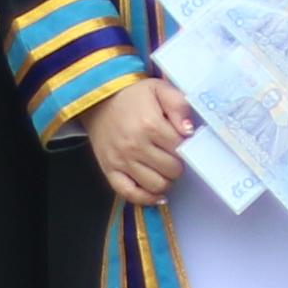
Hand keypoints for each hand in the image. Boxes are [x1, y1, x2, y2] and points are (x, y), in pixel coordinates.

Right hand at [84, 75, 197, 208]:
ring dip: (166, 181)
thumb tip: (188, 130)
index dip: (186, 147)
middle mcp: (135, 145)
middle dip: (177, 164)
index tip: (182, 142)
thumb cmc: (132, 96)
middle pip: (172, 170)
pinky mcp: (110, 170)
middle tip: (173, 156)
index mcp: (150, 124)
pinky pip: (130, 194)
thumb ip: (178, 105)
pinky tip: (156, 193)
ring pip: (156, 185)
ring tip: (165, 170)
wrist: (99, 101)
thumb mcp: (159, 88)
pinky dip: (146, 198)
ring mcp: (121, 160)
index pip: (181, 148)